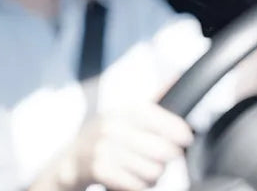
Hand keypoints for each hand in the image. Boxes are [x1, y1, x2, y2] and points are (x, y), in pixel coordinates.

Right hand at [35, 103, 192, 190]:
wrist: (70, 160)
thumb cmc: (104, 137)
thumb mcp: (124, 115)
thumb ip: (152, 100)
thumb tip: (177, 76)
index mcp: (122, 111)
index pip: (157, 116)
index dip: (177, 129)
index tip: (186, 138)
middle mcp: (112, 126)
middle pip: (161, 148)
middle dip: (167, 158)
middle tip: (162, 159)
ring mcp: (104, 148)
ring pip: (152, 170)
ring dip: (154, 175)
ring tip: (145, 170)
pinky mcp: (99, 170)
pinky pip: (137, 184)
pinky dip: (140, 185)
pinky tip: (134, 179)